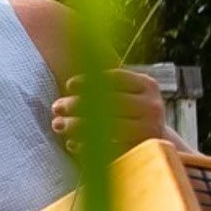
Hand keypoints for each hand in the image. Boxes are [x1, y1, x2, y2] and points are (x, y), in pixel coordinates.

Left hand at [51, 69, 167, 152]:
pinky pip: (110, 148)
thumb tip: (72, 60)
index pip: (117, 78)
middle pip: (111, 102)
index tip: (69, 85)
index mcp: (147, 85)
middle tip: (56, 107)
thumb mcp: (126, 92)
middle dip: (78, 104)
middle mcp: (152, 105)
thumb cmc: (128, 112)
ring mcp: (149, 129)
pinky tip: (71, 143)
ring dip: (78, 125)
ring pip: (109, 126)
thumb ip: (104, 83)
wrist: (154, 143)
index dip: (91, 80)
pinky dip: (88, 145)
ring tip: (57, 124)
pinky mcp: (141, 150)